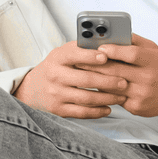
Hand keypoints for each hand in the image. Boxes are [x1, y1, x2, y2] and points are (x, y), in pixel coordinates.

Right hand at [14, 42, 130, 118]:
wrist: (33, 88)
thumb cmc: (56, 67)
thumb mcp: (63, 53)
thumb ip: (82, 49)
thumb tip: (109, 45)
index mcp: (58, 58)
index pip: (74, 54)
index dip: (91, 56)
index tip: (107, 57)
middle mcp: (55, 76)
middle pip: (86, 79)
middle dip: (108, 81)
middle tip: (124, 82)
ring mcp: (56, 94)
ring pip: (87, 98)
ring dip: (107, 98)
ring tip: (121, 96)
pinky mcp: (58, 110)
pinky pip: (82, 112)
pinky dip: (98, 111)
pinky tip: (109, 108)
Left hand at [78, 34, 157, 118]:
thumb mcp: (154, 51)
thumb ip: (135, 41)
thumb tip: (114, 32)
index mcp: (152, 60)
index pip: (131, 54)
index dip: (114, 50)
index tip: (99, 47)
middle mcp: (148, 78)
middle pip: (116, 70)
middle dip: (95, 65)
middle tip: (79, 60)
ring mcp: (142, 94)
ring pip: (112, 86)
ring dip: (95, 79)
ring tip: (81, 72)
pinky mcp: (136, 107)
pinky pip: (115, 98)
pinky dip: (103, 92)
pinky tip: (93, 86)